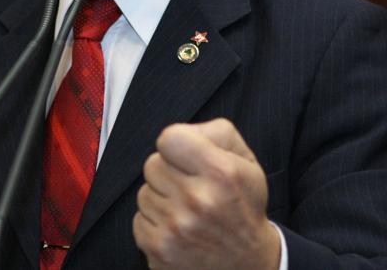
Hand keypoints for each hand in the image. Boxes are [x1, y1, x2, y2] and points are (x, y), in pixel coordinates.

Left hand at [132, 118, 280, 269]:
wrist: (248, 264)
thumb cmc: (242, 205)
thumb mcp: (245, 162)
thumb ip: (215, 132)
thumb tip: (181, 131)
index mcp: (221, 173)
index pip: (169, 138)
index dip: (175, 144)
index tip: (185, 157)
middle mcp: (199, 200)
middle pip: (152, 165)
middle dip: (168, 174)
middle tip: (192, 189)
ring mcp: (178, 228)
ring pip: (144, 193)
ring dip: (162, 200)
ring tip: (188, 212)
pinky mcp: (161, 249)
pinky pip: (139, 220)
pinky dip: (155, 224)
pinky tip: (179, 230)